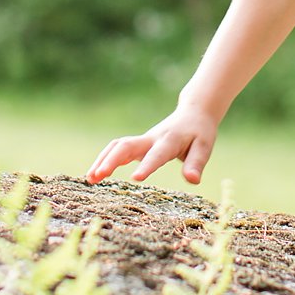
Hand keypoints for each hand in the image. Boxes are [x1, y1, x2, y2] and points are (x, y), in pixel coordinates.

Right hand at [85, 104, 219, 184]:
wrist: (193, 114)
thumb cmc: (200, 133)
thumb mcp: (204, 147)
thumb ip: (196, 163)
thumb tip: (193, 180)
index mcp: (169, 140)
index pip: (157, 154)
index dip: (147, 165)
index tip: (136, 178)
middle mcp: (151, 139)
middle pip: (126, 146)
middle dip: (111, 160)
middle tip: (97, 177)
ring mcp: (142, 140)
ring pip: (117, 146)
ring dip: (103, 160)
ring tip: (90, 179)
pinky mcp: (138, 144)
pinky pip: (117, 149)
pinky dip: (105, 160)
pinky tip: (95, 176)